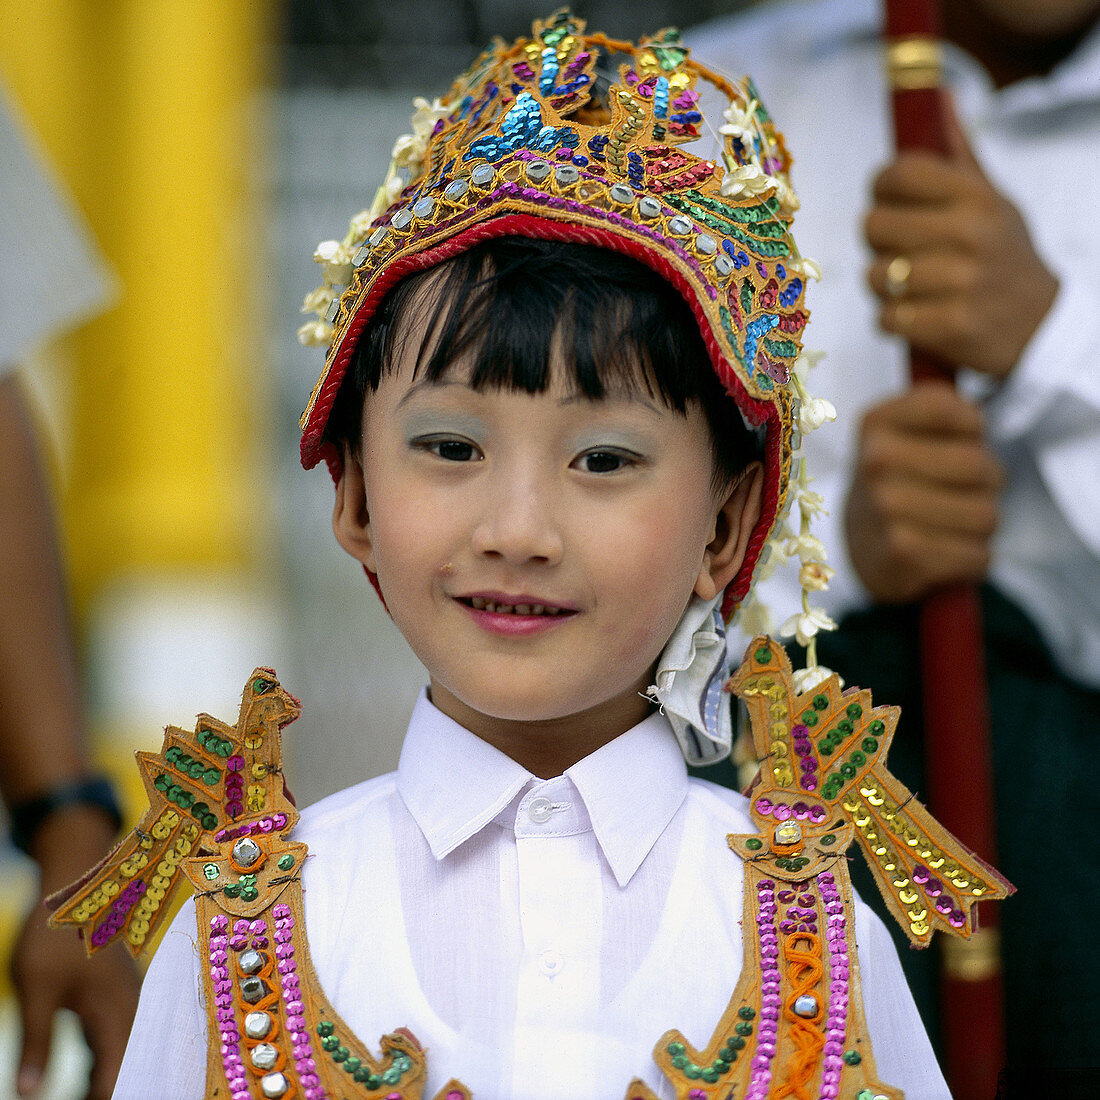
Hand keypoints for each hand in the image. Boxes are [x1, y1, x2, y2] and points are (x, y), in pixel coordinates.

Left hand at [11, 807, 139, 1099]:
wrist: (75, 886)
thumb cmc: (55, 937)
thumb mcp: (37, 991)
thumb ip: (38, 1044)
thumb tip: (30, 1094)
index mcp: (116, 1011)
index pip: (120, 1077)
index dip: (111, 1099)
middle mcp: (130, 1008)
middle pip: (127, 1068)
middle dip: (113, 1091)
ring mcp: (125, 1001)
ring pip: (123, 1055)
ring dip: (106, 1082)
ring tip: (82, 1099)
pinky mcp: (114, 996)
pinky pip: (115, 1040)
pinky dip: (103, 1065)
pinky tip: (86, 1079)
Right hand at [844, 383, 1003, 602]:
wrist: (862, 548)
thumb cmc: (901, 484)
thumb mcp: (907, 433)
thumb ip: (940, 405)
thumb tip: (957, 373)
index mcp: (876, 422)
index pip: (955, 410)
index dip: (973, 431)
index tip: (953, 445)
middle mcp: (875, 460)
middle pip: (980, 466)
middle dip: (984, 486)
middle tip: (957, 494)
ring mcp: (885, 506)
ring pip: (985, 514)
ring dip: (979, 526)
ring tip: (950, 525)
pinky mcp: (901, 552)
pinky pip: (976, 554)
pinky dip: (971, 559)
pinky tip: (945, 554)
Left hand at [864, 96, 1057, 378]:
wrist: (1040, 326)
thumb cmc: (1004, 255)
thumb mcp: (993, 199)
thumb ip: (959, 154)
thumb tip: (940, 95)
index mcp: (976, 195)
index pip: (897, 173)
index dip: (881, 188)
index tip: (889, 200)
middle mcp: (970, 233)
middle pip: (873, 225)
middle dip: (878, 241)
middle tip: (899, 250)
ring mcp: (961, 282)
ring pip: (876, 275)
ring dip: (883, 286)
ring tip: (910, 285)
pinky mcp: (951, 327)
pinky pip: (886, 318)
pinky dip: (893, 320)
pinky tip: (916, 315)